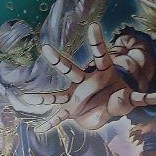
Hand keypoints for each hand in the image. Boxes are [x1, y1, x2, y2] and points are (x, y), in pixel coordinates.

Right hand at [24, 22, 155, 132]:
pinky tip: (40, 129)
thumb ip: (125, 100)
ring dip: (44, 98)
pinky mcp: (72, 110)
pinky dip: (52, 124)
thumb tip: (119, 96)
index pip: (100, 55)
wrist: (111, 110)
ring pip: (59, 95)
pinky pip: (60, 117)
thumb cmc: (120, 100)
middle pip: (70, 70)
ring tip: (27, 98)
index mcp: (102, 72)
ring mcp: (76, 95)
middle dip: (58, 61)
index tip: (93, 26)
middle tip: (45, 49)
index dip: (96, 41)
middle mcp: (85, 81)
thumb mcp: (128, 101)